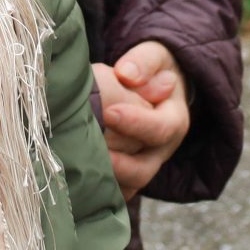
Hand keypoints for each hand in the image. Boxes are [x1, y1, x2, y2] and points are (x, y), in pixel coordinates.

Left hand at [93, 41, 189, 199]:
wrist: (152, 87)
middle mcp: (161, 149)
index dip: (136, 123)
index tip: (110, 112)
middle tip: (87, 146)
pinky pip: (115, 193)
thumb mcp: (154, 57)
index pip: (160, 128)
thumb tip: (126, 74)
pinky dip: (99, 192)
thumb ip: (143, 62)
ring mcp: (144, 166)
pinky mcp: (126, 176)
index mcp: (173, 120)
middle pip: (143, 168)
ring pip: (128, 187)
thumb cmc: (151, 70)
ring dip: (105, 180)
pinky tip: (76, 181)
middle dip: (117, 162)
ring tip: (80, 166)